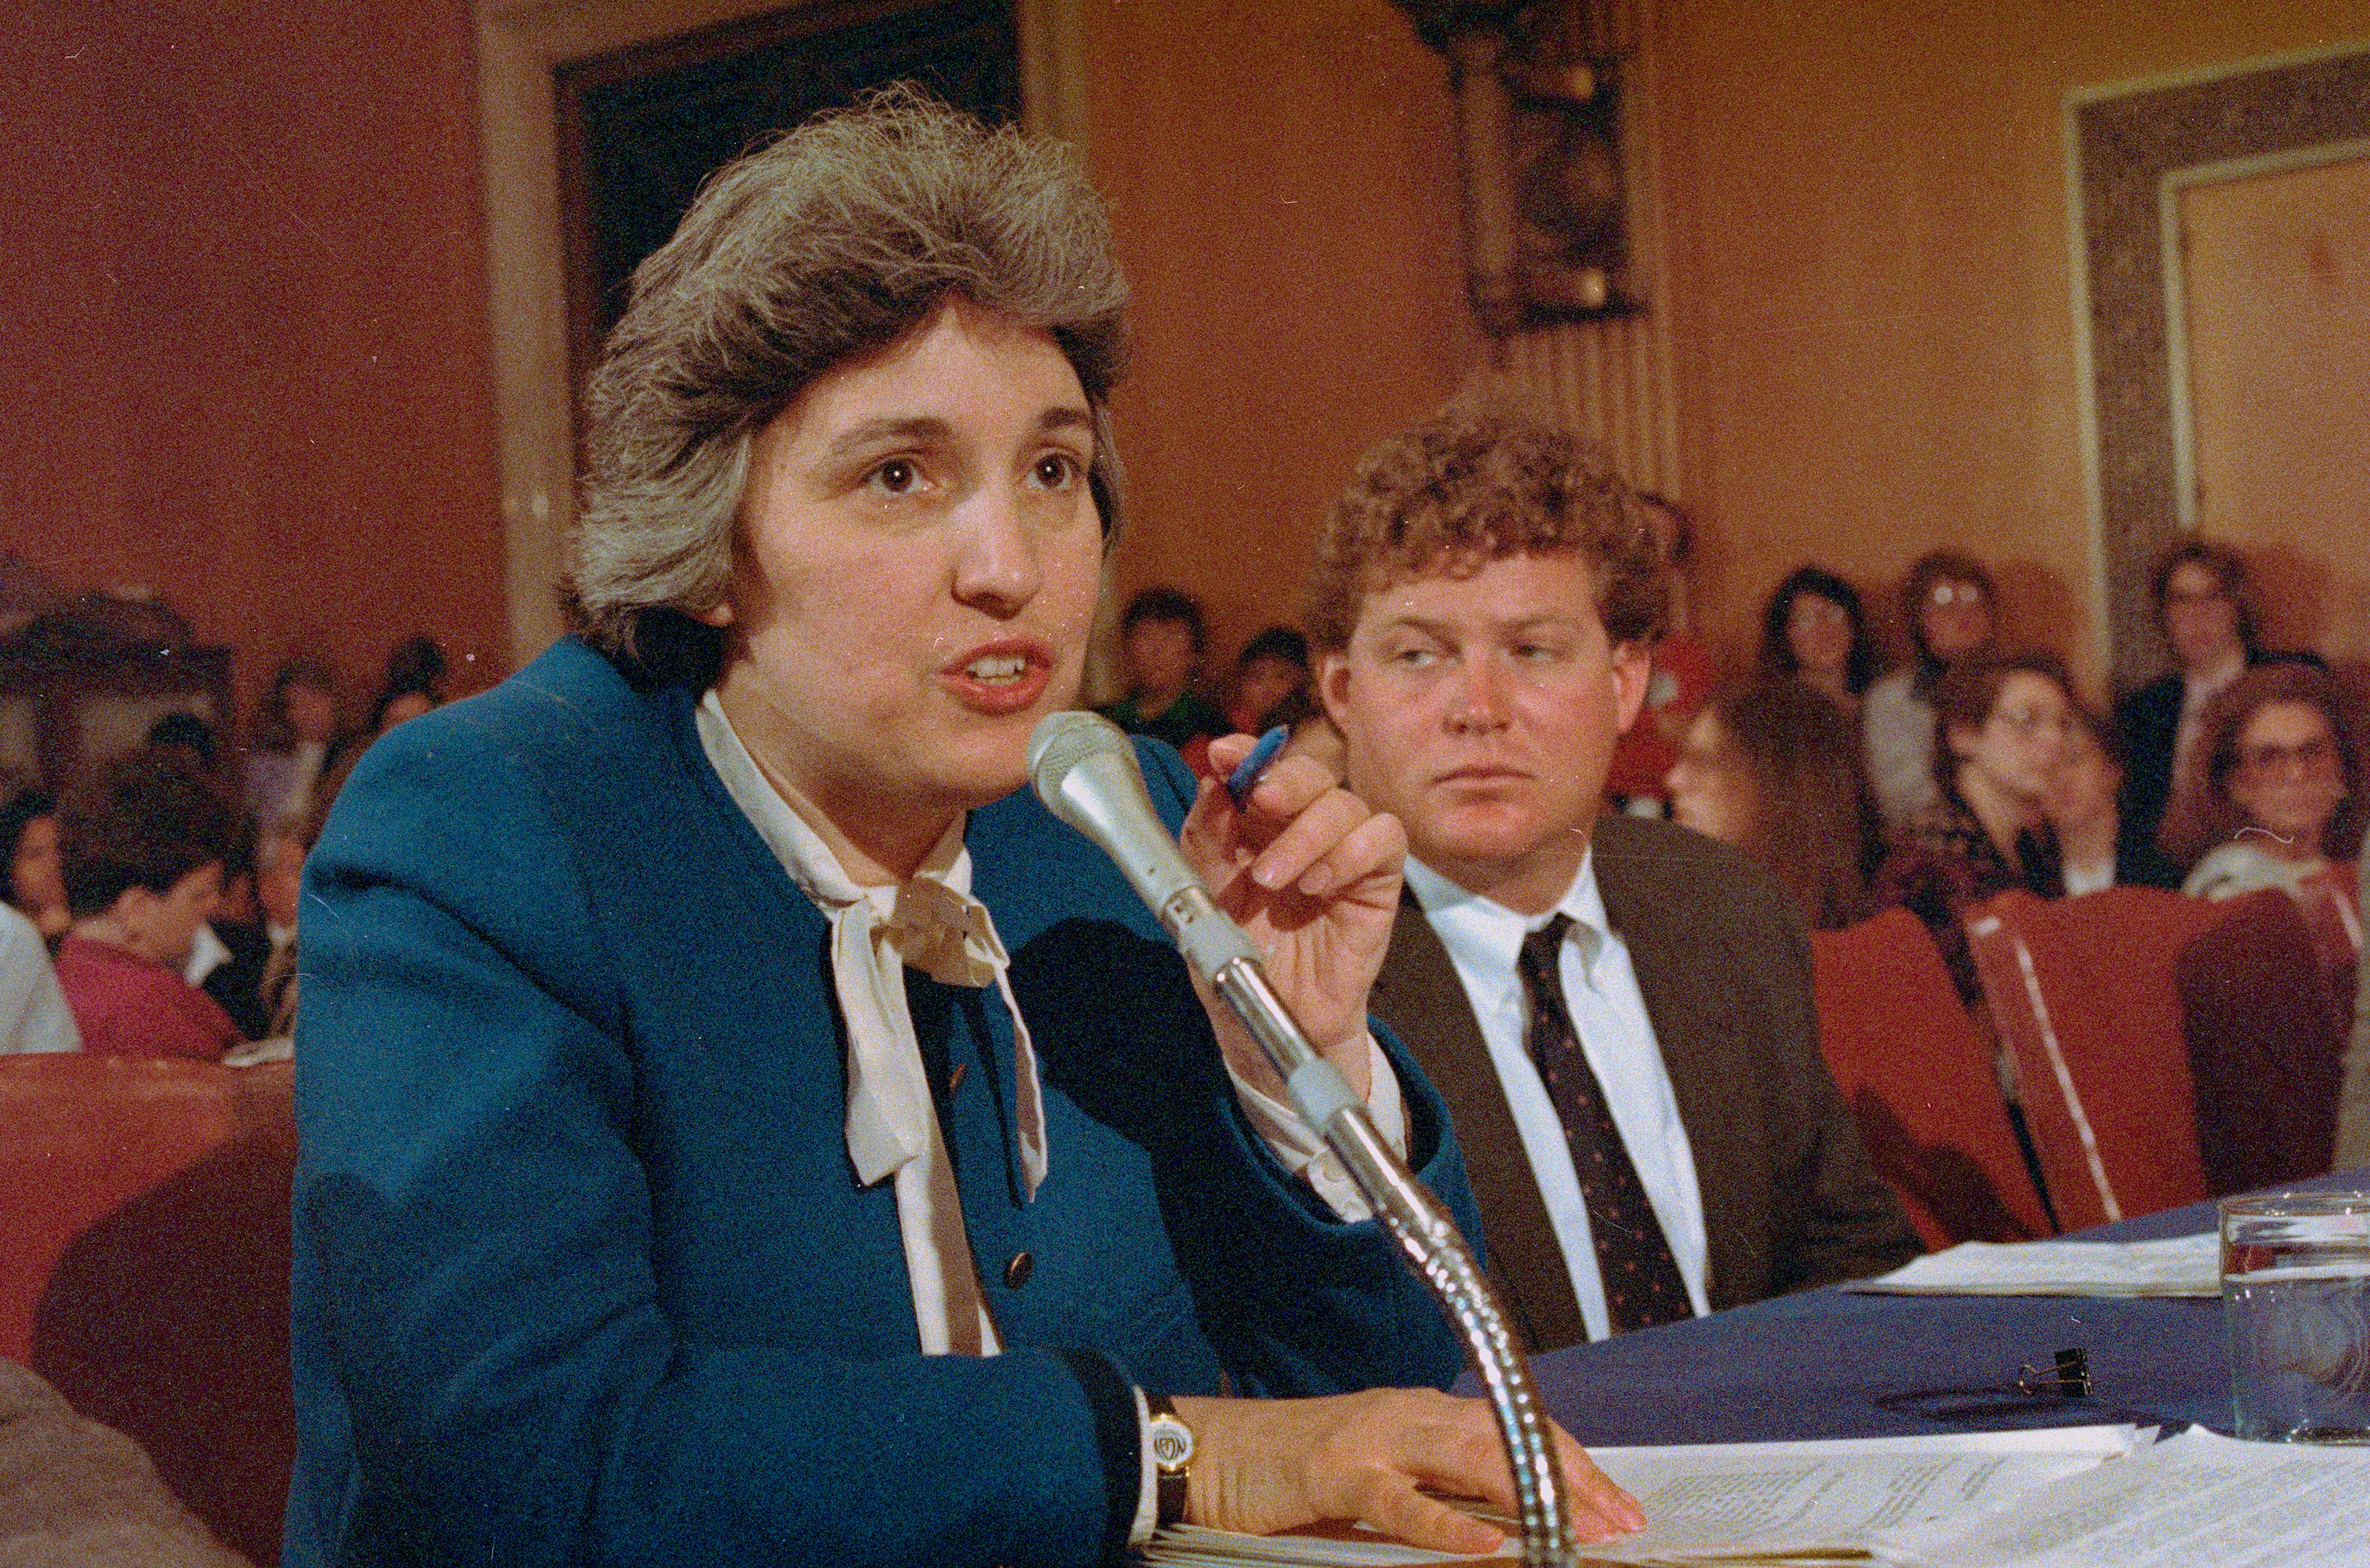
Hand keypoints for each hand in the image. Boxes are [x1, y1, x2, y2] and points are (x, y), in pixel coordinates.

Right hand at [1172, 1388, 1645, 1551]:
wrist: (1207, 1455)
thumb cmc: (1290, 1474)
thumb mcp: (1379, 1481)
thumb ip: (1437, 1495)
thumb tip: (1503, 1531)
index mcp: (1420, 1414)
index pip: (1515, 1428)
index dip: (1573, 1463)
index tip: (1619, 1507)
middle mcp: (1406, 1414)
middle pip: (1509, 1434)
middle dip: (1572, 1476)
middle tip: (1621, 1522)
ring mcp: (1371, 1438)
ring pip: (1468, 1455)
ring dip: (1531, 1491)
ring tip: (1578, 1529)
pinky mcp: (1333, 1473)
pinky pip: (1400, 1501)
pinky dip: (1446, 1525)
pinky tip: (1486, 1547)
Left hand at [1178, 731, 1405, 1097]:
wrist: (1270, 1027)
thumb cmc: (1243, 961)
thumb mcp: (1207, 902)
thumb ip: (1206, 844)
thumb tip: (1211, 785)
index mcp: (1255, 827)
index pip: (1259, 771)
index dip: (1246, 754)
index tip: (1224, 754)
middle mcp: (1301, 831)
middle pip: (1309, 774)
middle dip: (1284, 779)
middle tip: (1262, 799)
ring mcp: (1342, 854)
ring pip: (1344, 804)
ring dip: (1307, 833)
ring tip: (1274, 878)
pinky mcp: (1377, 882)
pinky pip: (1384, 840)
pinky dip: (1352, 851)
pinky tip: (1320, 884)